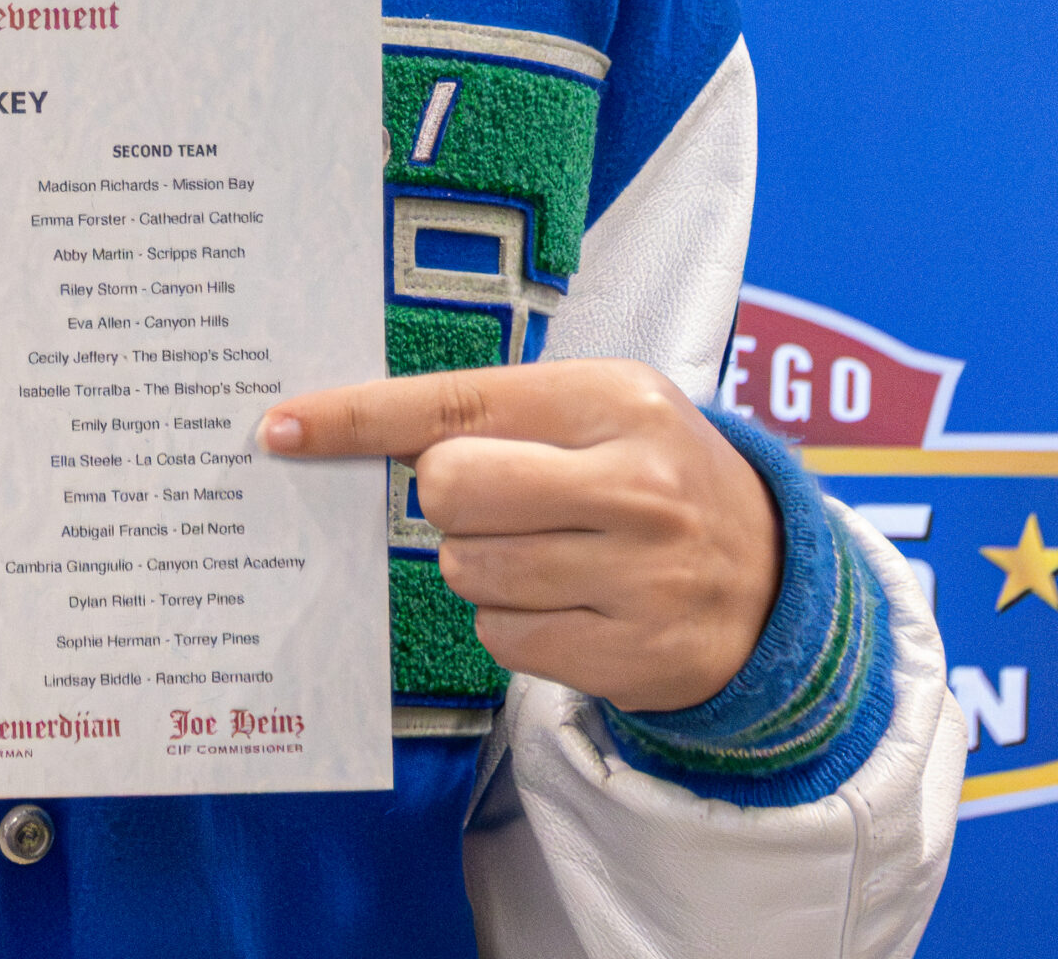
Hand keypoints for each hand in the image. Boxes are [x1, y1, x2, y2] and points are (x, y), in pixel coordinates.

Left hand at [262, 360, 781, 713]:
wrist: (774, 575)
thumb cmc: (652, 472)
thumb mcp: (598, 409)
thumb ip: (495, 412)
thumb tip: (358, 430)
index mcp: (611, 401)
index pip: (452, 403)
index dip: (357, 416)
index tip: (283, 426)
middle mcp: (633, 485)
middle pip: (449, 488)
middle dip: (444, 498)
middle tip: (492, 498)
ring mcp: (642, 578)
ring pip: (467, 570)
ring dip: (478, 563)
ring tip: (544, 549)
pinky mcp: (638, 655)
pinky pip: (504, 639)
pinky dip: (511, 621)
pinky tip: (565, 600)